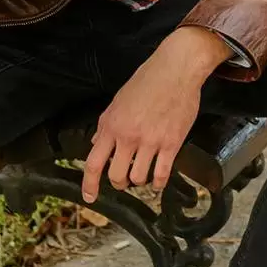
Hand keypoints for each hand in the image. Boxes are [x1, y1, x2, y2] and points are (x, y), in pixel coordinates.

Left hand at [80, 26, 231, 202]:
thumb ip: (106, 125)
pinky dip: (159, 183)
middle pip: (116, 176)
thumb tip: (95, 143)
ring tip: (143, 174)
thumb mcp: (118, 101)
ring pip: (139, 178)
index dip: (89, 184)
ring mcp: (151, 141)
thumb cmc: (147, 81)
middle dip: (119, 183)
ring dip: (139, 181)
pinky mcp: (172, 143)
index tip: (89, 196)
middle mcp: (128, 136)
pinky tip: (159, 180)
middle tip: (123, 181)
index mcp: (112, 125)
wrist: (176, 70)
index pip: (94, 162)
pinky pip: (163, 174)